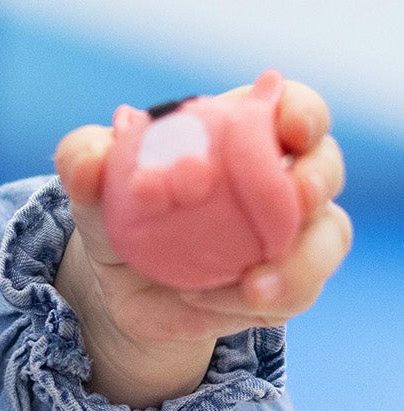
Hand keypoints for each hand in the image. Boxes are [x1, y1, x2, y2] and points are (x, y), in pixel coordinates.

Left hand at [53, 79, 351, 407]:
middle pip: (325, 166)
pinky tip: (205, 303)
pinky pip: (295, 294)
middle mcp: (278, 180)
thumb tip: (91, 161)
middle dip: (319, 178)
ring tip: (252, 287)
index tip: (292, 129)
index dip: (302, 113)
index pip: (292, 107)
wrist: (119, 288)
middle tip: (296, 199)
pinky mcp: (284, 286)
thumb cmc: (117, 215)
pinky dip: (257, 301)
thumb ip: (83, 160)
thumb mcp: (91, 186)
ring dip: (300, 262)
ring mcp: (289, 234)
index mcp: (242, 134)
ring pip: (326, 239)